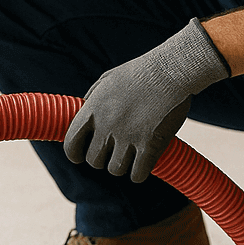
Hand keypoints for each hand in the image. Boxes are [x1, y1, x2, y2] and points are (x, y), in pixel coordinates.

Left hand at [63, 19, 229, 182]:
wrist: (172, 70)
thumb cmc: (142, 73)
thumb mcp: (108, 79)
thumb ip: (93, 99)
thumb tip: (83, 115)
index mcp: (93, 108)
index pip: (71, 142)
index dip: (75, 153)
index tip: (81, 156)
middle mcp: (107, 124)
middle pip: (94, 160)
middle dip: (103, 159)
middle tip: (115, 152)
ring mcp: (128, 136)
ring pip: (115, 170)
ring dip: (122, 166)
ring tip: (131, 156)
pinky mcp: (150, 145)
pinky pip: (137, 174)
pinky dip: (139, 174)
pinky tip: (143, 166)